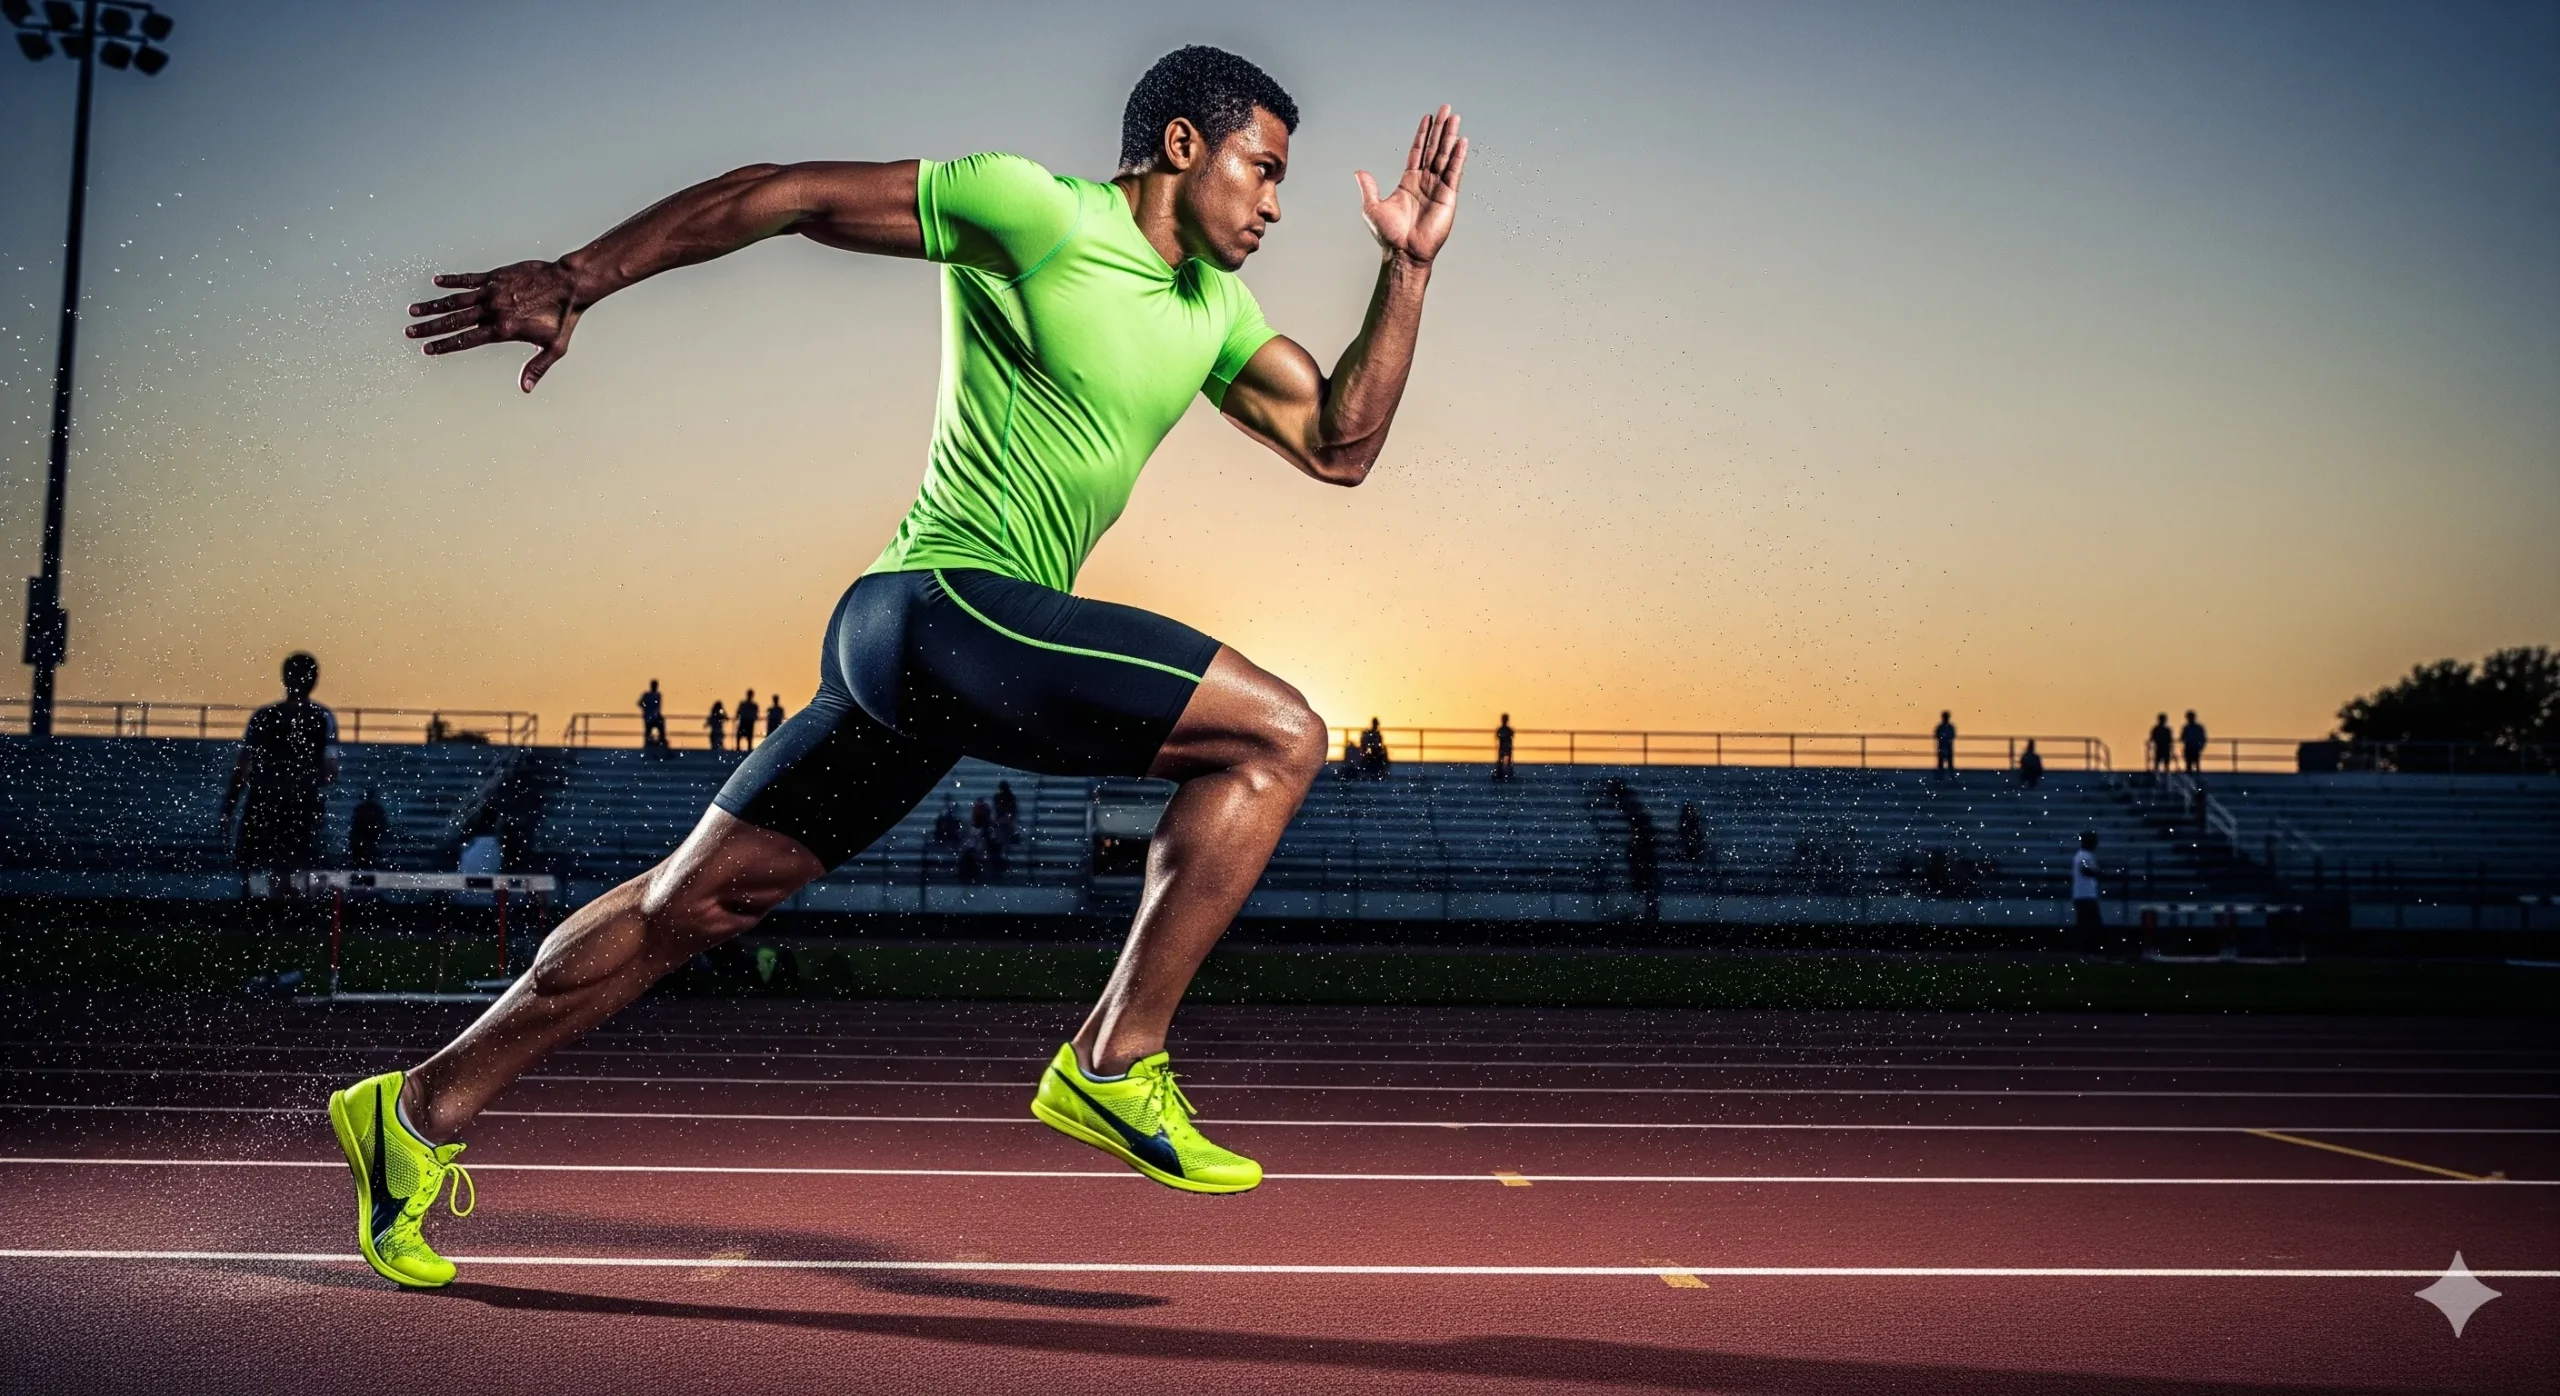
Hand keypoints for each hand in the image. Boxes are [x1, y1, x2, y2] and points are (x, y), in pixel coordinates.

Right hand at [405, 260, 583, 392]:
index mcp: (503, 330)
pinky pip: (469, 278)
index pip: (467, 340)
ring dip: (433, 306)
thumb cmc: (564, 318)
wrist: (570, 284)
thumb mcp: (555, 348)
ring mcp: (493, 292)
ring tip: (413, 310)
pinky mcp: (496, 276)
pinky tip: (436, 282)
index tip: (427, 350)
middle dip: (430, 328)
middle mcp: (493, 311)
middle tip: (409, 332)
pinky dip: (452, 280)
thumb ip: (537, 367)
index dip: (445, 345)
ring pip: (456, 299)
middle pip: (454, 321)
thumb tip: (525, 388)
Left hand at [1356, 105, 1468, 265]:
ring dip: (1450, 137)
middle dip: (1440, 128)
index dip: (1423, 134)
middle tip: (1446, 109)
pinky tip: (1461, 142)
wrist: (1404, 252)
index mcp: (1409, 181)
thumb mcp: (1372, 207)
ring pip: (1445, 156)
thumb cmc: (1389, 235)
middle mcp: (1425, 181)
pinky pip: (1454, 172)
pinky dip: (1458, 157)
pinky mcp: (1448, 196)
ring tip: (1454, 118)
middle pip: (1434, 148)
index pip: (1418, 151)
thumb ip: (1369, 187)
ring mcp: (1437, 187)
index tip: (1428, 118)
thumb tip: (1359, 172)